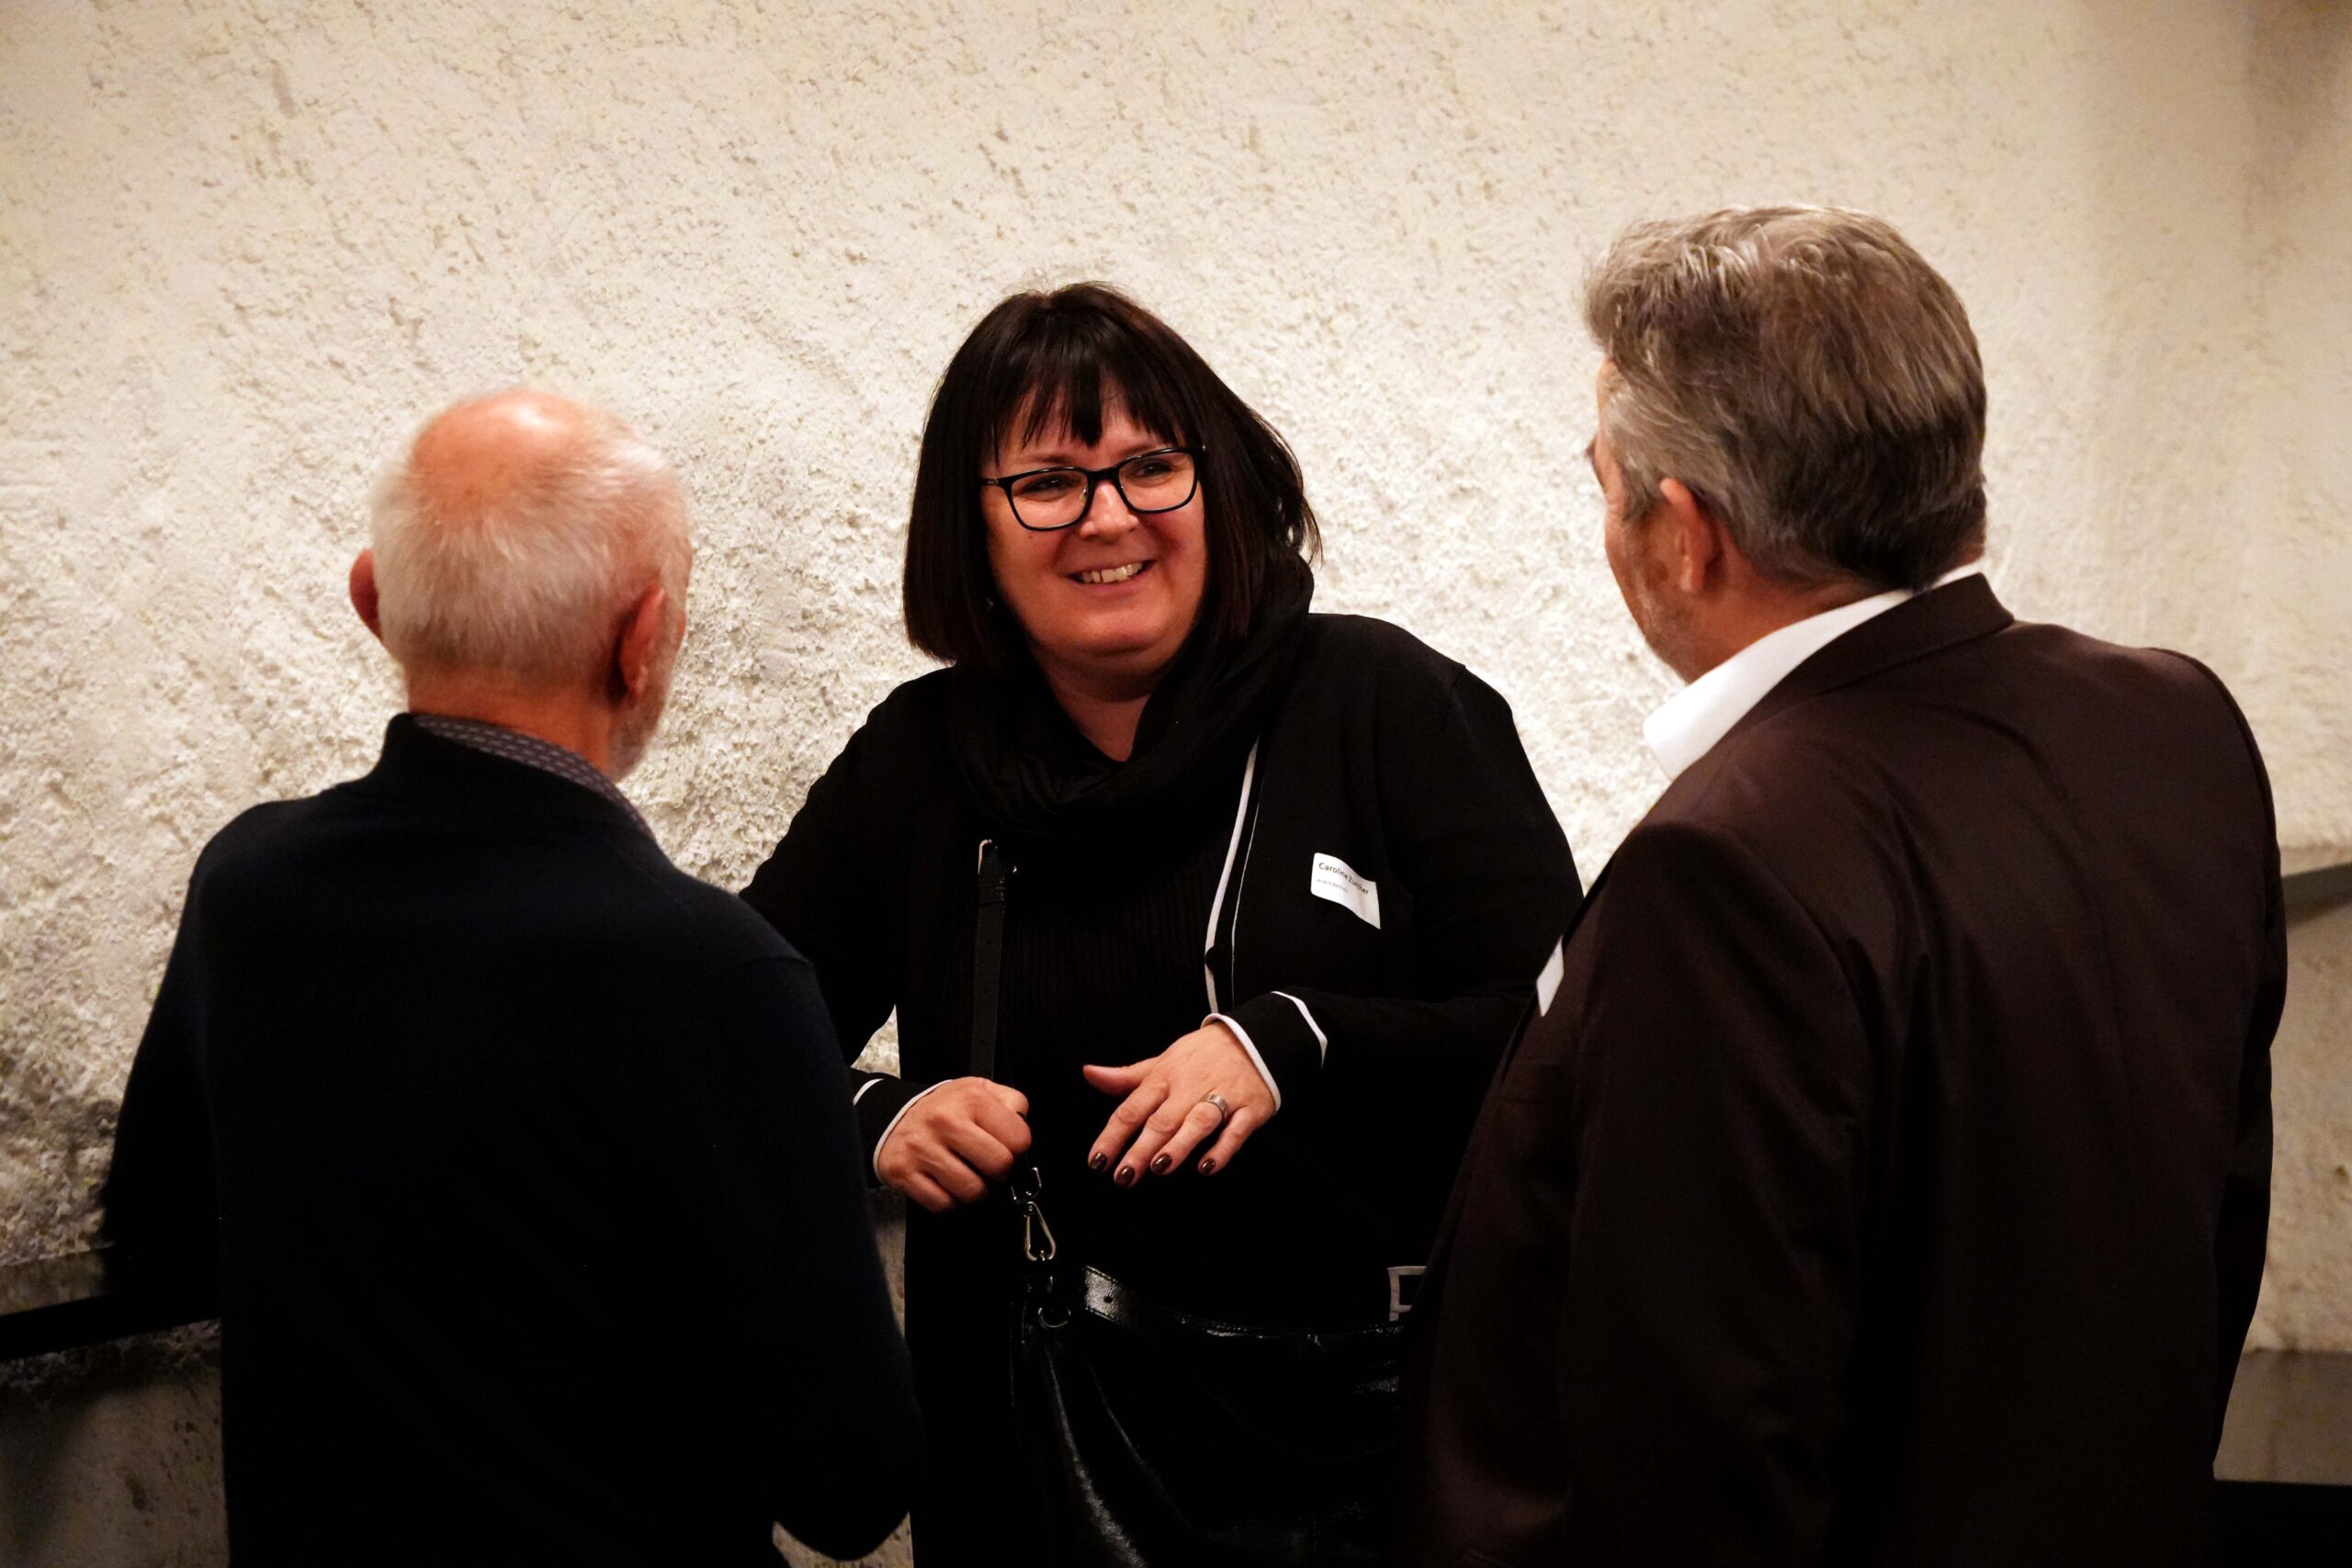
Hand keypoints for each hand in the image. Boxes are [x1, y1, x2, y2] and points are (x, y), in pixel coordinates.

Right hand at [874, 1078, 1031, 1213]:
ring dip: (975, 1189)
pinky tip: (947, 1183)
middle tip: (988, 1165)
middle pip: (998, 1166)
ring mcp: (923, 1149)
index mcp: (970, 1099)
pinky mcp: (905, 1173)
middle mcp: (944, 1122)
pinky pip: (943, 1204)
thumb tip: (1022, 1123)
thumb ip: (1010, 1101)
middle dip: (999, 1172)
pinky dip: (950, 1200)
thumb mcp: (978, 1090)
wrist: (894, 1116)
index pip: (1018, 1138)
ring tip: (968, 1174)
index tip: (1008, 1147)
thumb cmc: (943, 1109)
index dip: (1018, 1148)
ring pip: (972, 1191)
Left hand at [1083, 1022, 1275, 1184]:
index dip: (1112, 1136)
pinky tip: (1207, 1166)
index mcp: (1164, 1077)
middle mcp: (1190, 1088)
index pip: (1132, 1109)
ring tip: (1160, 1167)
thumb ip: (1126, 1077)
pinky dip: (1223, 1148)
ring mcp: (1222, 1097)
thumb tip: (1089, 1073)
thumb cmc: (1201, 1056)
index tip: (1097, 1162)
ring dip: (1179, 1144)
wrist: (1253, 1038)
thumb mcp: (1161, 1062)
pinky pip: (1236, 1130)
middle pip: (1162, 1120)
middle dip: (1141, 1148)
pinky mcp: (1249, 1109)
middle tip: (1124, 1176)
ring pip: (1198, 1122)